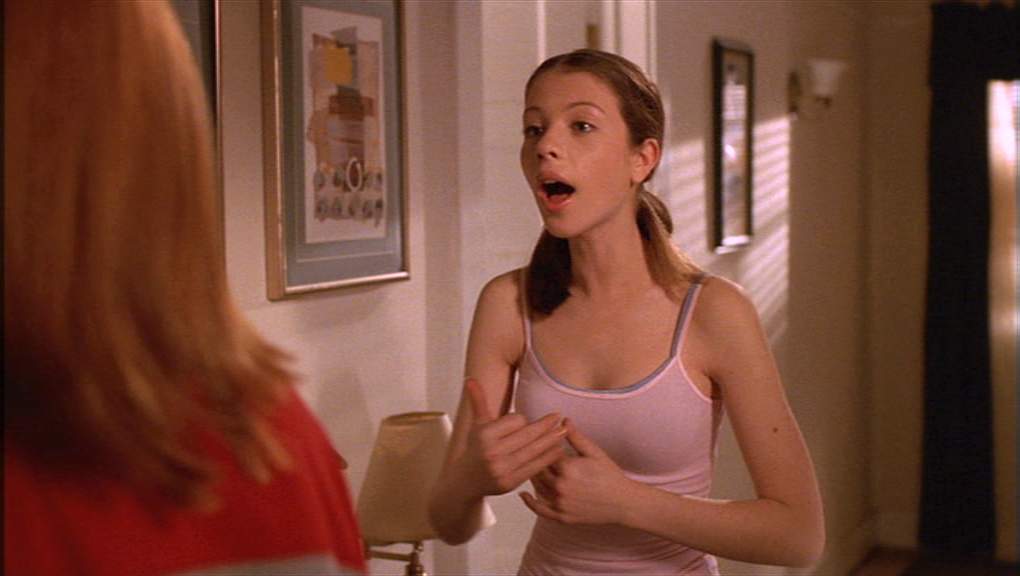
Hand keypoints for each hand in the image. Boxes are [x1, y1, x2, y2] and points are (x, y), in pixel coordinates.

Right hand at [459, 379, 566, 496]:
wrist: (466, 481)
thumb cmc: (476, 448)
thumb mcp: (476, 424)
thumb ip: (478, 401)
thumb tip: (471, 380)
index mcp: (484, 435)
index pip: (514, 421)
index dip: (522, 419)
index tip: (523, 420)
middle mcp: (492, 452)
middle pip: (527, 435)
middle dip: (545, 425)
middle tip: (559, 417)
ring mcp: (502, 469)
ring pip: (533, 450)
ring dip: (551, 440)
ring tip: (564, 431)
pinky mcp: (510, 483)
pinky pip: (534, 467)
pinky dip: (548, 458)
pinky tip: (557, 450)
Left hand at [520, 419, 633, 524]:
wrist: (623, 502)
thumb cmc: (610, 475)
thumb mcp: (594, 452)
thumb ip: (576, 437)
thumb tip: (563, 420)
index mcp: (567, 468)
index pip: (545, 453)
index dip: (542, 445)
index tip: (539, 439)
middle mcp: (561, 487)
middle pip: (538, 470)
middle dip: (536, 460)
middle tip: (530, 451)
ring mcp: (561, 504)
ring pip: (538, 487)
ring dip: (532, 477)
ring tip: (528, 466)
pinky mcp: (562, 517)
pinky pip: (541, 510)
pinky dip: (530, 503)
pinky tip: (523, 494)